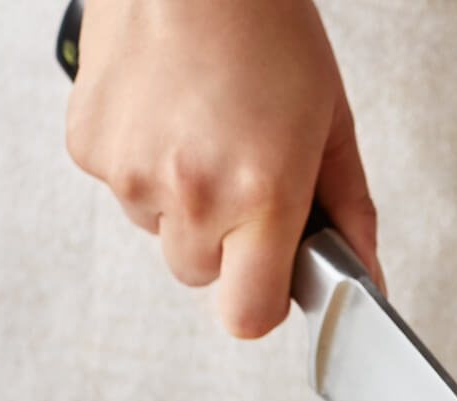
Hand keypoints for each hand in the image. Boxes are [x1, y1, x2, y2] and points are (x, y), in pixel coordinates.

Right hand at [66, 0, 381, 337]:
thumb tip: (367, 279)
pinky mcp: (90, 148)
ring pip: (160, 234)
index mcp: (259, 194)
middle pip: (202, 276)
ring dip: (182, 204)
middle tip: (239, 172)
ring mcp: (132, 173)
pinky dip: (142, 166)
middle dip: (223, 242)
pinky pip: (122, 191)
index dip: (262, 301)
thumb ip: (350, 214)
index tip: (270, 276)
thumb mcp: (331, 124)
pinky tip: (165, 114)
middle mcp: (191, 193)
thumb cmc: (266, 29)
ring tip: (203, 130)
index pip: (249, 315)